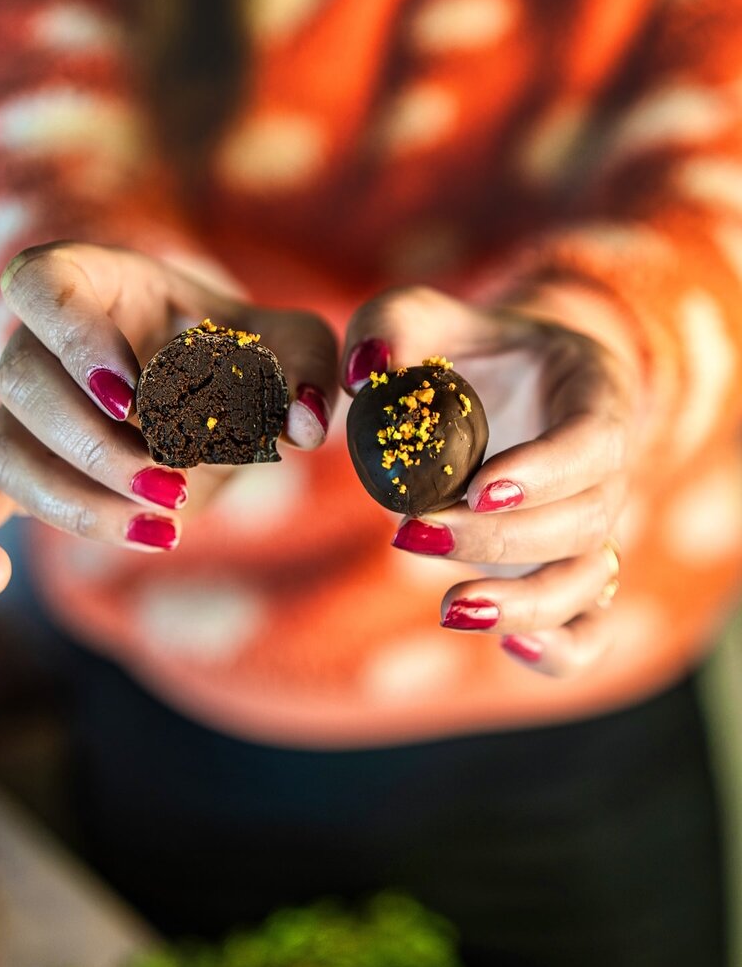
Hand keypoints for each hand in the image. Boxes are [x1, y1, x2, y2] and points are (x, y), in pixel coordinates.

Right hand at [0, 241, 337, 596]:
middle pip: (23, 382)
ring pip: (9, 452)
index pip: (43, 287)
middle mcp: (40, 341)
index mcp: (92, 282)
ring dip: (75, 501)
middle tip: (172, 486)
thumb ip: (304, 366)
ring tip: (161, 531)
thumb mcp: (288, 340)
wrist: (216, 378)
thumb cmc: (245, 345)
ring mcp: (26, 409)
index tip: (131, 392)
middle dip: (95, 445)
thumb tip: (304, 426)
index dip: (75, 339)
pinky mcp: (28, 467)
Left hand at [342, 286, 644, 677]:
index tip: (478, 488)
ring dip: (525, 603)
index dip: (545, 472)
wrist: (512, 382)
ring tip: (449, 608)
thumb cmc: (469, 348)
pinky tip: (509, 647)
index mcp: (592, 396)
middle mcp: (606, 469)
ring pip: (590, 581)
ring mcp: (590, 527)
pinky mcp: (567, 571)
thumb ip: (393, 327)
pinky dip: (564, 649)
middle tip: (411, 532)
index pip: (593, 441)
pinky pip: (591, 625)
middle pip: (585, 520)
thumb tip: (362, 373)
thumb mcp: (426, 317)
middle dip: (501, 539)